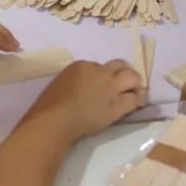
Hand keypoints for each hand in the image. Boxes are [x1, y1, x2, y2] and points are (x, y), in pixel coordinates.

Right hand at [19, 60, 140, 141]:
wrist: (55, 120)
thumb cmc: (49, 105)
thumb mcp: (61, 82)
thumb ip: (76, 81)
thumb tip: (84, 88)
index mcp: (81, 65)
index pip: (100, 66)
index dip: (103, 76)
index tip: (101, 86)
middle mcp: (99, 72)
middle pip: (120, 65)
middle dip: (124, 72)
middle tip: (125, 84)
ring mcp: (109, 87)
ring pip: (132, 77)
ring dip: (135, 84)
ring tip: (135, 93)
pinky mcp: (116, 105)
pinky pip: (133, 99)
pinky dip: (135, 101)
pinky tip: (134, 106)